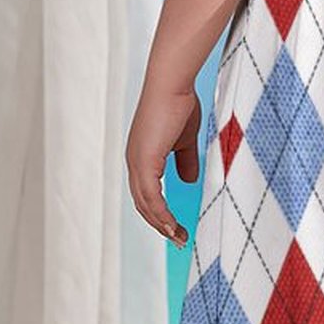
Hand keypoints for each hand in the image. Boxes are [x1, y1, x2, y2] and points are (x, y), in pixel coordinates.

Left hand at [126, 81, 200, 247]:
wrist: (172, 84)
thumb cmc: (179, 103)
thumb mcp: (184, 139)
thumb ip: (184, 161)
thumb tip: (188, 180)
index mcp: (142, 156)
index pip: (147, 192)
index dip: (160, 211)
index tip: (177, 225)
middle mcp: (134, 162)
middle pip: (143, 204)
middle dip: (160, 224)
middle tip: (180, 238)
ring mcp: (137, 163)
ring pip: (146, 205)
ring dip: (162, 224)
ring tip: (179, 238)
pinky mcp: (145, 162)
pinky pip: (153, 198)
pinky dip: (162, 215)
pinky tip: (173, 226)